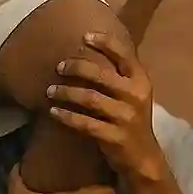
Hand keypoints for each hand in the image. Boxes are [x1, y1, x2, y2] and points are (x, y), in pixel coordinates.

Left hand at [47, 32, 160, 179]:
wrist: (143, 157)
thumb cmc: (130, 117)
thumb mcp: (132, 93)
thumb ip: (117, 73)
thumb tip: (85, 47)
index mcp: (140, 81)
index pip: (124, 55)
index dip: (105, 42)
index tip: (84, 36)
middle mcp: (135, 96)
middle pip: (102, 75)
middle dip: (76, 67)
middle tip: (58, 66)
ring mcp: (126, 118)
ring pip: (90, 99)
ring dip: (66, 92)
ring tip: (49, 90)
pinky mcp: (115, 137)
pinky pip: (85, 123)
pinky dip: (67, 116)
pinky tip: (53, 112)